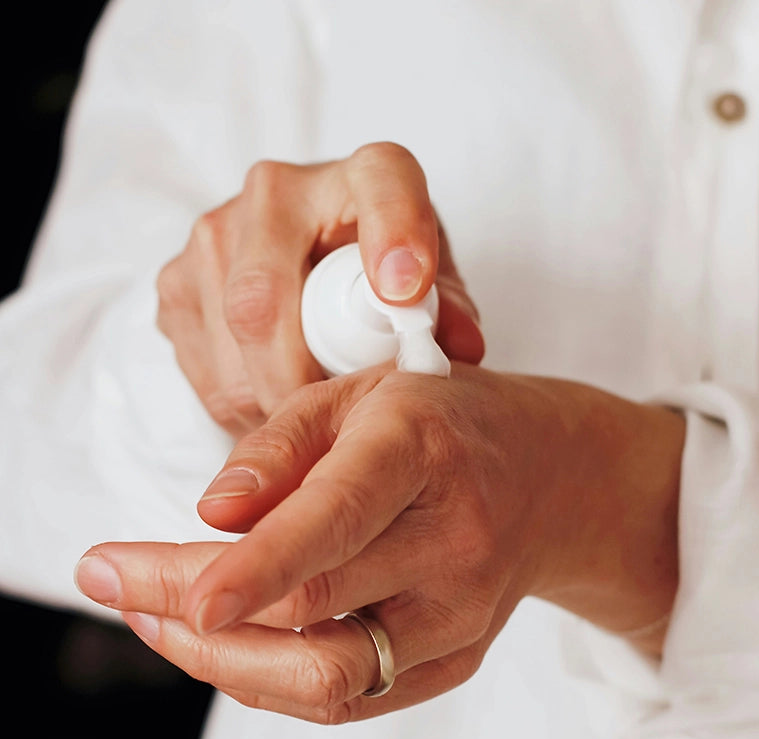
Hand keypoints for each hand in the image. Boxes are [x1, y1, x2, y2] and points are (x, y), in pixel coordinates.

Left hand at [76, 365, 684, 722]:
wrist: (550, 475)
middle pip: (311, 609)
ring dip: (222, 660)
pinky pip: (350, 694)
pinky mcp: (457, 658)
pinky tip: (228, 638)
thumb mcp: (360, 394)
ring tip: (157, 616)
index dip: (254, 565)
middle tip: (115, 579)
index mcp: (421, 451)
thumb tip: (210, 513)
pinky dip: (272, 676)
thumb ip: (281, 448)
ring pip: (327, 676)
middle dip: (190, 609)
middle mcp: (452, 542)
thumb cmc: (444, 421)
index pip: (336, 518)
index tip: (170, 594)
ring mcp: (461, 614)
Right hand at [156, 142, 483, 436]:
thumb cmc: (381, 274)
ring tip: (309, 415)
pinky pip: (202, 365)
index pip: (382, 185)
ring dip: (270, 398)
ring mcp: (214, 233)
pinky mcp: (176, 281)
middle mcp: (276, 190)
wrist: (308, 258)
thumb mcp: (430, 288)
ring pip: (230, 339)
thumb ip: (448, 313)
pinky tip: (274, 398)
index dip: (393, 234)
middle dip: (299, 378)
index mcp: (363, 175)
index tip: (405, 292)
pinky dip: (241, 401)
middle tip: (332, 421)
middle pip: (265, 296)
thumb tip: (461, 348)